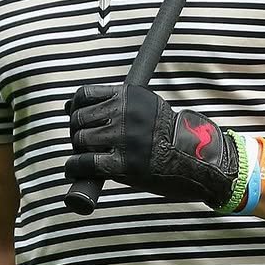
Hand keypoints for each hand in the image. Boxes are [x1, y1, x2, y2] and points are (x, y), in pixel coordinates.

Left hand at [64, 83, 239, 208]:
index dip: (75, 107)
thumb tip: (69, 106)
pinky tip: (76, 170)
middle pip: (79, 118)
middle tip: (82, 143)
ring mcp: (124, 138)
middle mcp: (125, 113)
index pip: (85, 95)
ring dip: (77, 150)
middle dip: (76, 131)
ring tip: (82, 157)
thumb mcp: (146, 106)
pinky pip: (86, 162)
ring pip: (80, 139)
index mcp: (129, 96)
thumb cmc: (168, 134)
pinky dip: (75, 167)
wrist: (195, 158)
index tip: (76, 117)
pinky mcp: (124, 164)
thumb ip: (115, 104)